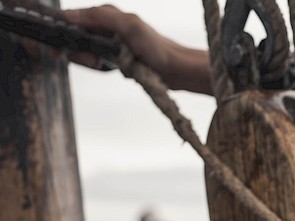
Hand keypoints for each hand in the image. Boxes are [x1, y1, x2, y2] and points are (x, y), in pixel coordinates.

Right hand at [63, 5, 212, 93]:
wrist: (174, 69)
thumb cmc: (156, 47)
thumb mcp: (128, 26)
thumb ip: (100, 17)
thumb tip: (70, 15)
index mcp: (106, 14)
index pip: (73, 18)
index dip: (62, 32)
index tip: (58, 48)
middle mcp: (105, 26)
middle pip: (75, 37)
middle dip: (79, 50)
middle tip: (94, 60)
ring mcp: (108, 42)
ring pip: (84, 50)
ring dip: (89, 59)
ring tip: (102, 63)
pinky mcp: (113, 56)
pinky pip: (96, 60)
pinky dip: (99, 65)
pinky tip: (111, 68)